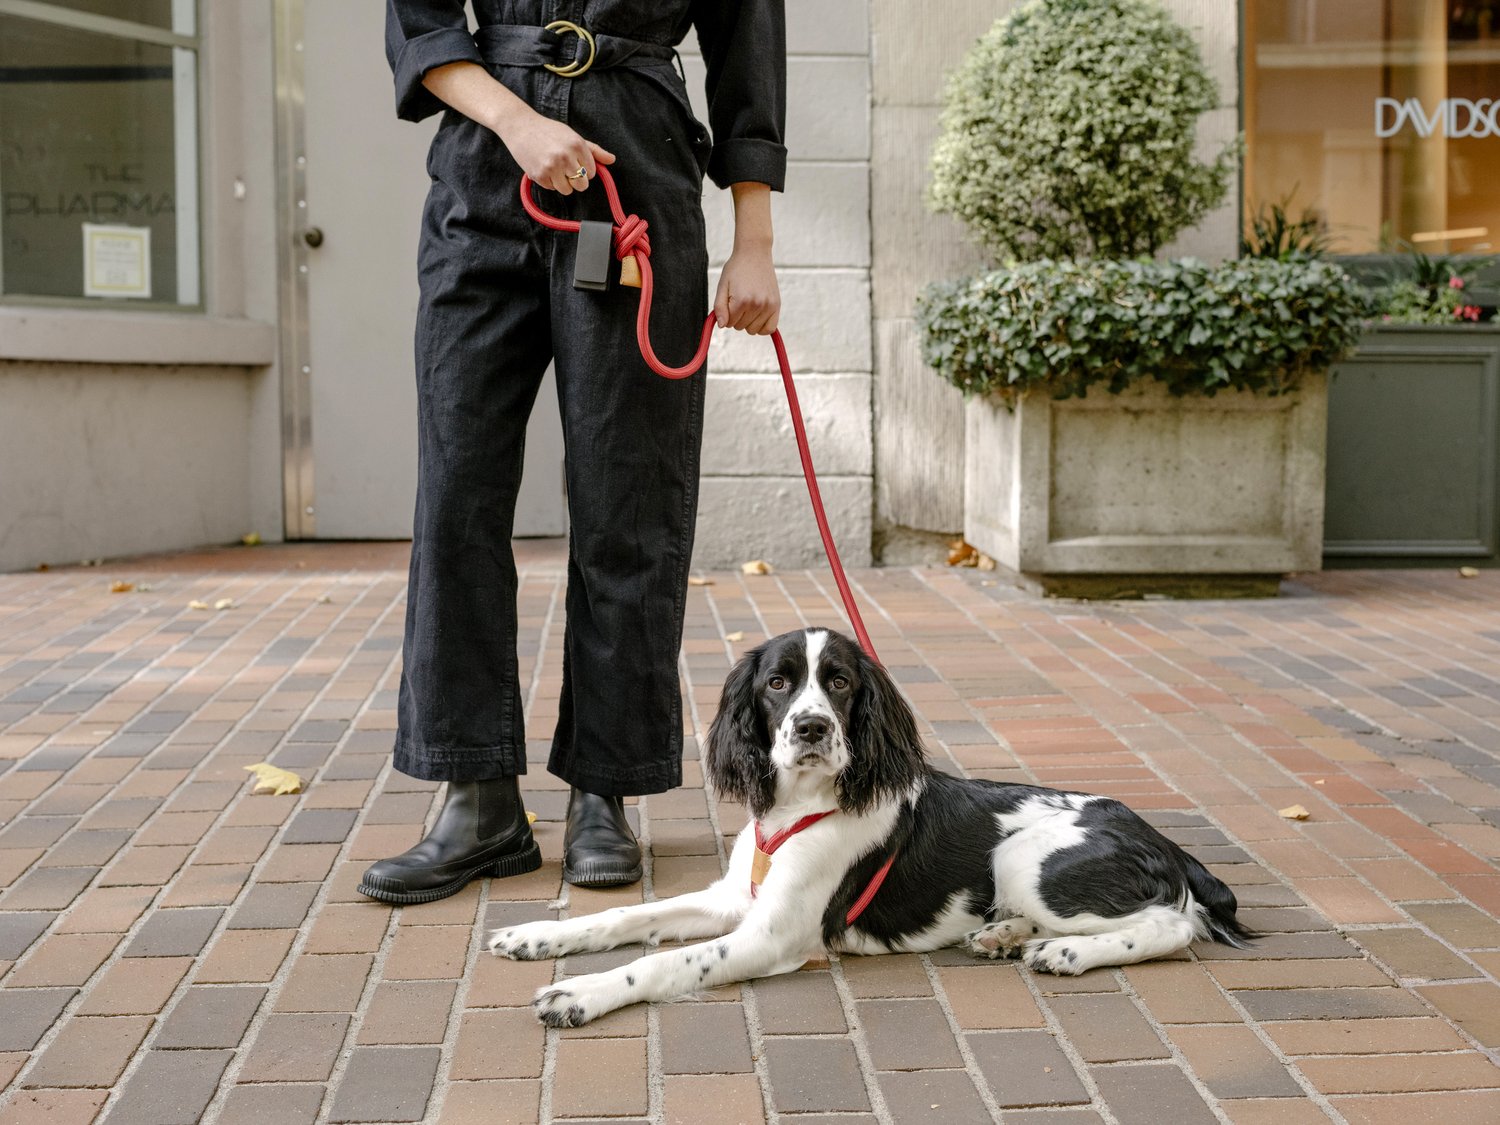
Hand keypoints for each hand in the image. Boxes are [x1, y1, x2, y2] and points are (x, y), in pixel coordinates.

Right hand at [495, 107, 614, 195]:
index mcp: (578, 145)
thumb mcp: (573, 137)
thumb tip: (612, 160)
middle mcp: (566, 156)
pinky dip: (549, 181)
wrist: (520, 126)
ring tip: (554, 168)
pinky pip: (552, 188)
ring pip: (567, 190)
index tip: (574, 161)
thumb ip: (594, 150)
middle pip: (582, 185)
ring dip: (562, 183)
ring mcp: (552, 167)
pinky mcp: (539, 175)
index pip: (592, 173)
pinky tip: (543, 167)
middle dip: (576, 180)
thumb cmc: (549, 131)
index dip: (584, 169)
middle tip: (566, 169)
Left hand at [715, 244, 779, 334]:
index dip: (726, 314)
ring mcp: (768, 306)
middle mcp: (756, 305)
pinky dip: (762, 327)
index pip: (729, 324)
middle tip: (740, 300)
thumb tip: (722, 326)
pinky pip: (770, 329)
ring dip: (749, 322)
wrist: (755, 253)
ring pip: (753, 330)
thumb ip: (719, 307)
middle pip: (741, 327)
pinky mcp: (776, 305)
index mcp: (741, 301)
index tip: (729, 301)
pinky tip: (758, 317)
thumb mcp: (722, 285)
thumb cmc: (736, 268)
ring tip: (749, 305)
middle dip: (737, 317)